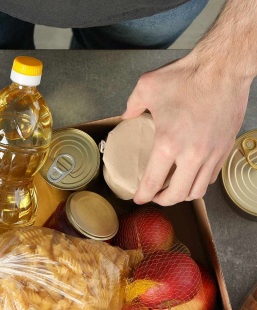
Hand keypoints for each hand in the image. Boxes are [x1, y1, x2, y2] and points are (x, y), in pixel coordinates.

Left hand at [122, 54, 250, 205]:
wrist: (224, 68)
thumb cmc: (186, 77)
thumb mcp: (147, 87)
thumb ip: (131, 105)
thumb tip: (126, 116)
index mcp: (168, 144)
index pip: (153, 182)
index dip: (143, 195)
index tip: (138, 198)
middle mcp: (191, 155)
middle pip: (177, 195)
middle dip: (162, 201)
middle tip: (154, 197)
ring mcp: (211, 154)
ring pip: (197, 190)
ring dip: (182, 196)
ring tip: (172, 190)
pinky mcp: (224, 149)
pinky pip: (211, 177)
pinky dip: (199, 183)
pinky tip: (190, 176)